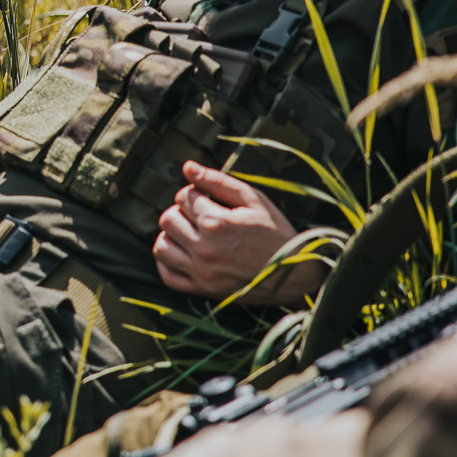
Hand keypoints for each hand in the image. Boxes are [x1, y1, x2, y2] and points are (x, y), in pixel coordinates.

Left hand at [153, 160, 313, 304]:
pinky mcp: (202, 289)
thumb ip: (217, 181)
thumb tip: (188, 167)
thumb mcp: (253, 199)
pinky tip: (183, 253)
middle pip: (168, 219)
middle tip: (200, 216)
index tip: (210, 201)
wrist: (295, 272)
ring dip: (171, 236)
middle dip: (181, 212)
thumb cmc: (276, 232)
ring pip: (161, 247)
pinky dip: (168, 262)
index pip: (183, 197)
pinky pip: (167, 275)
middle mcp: (204, 248)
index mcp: (216, 223)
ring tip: (189, 234)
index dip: (195, 194)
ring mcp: (202, 272)